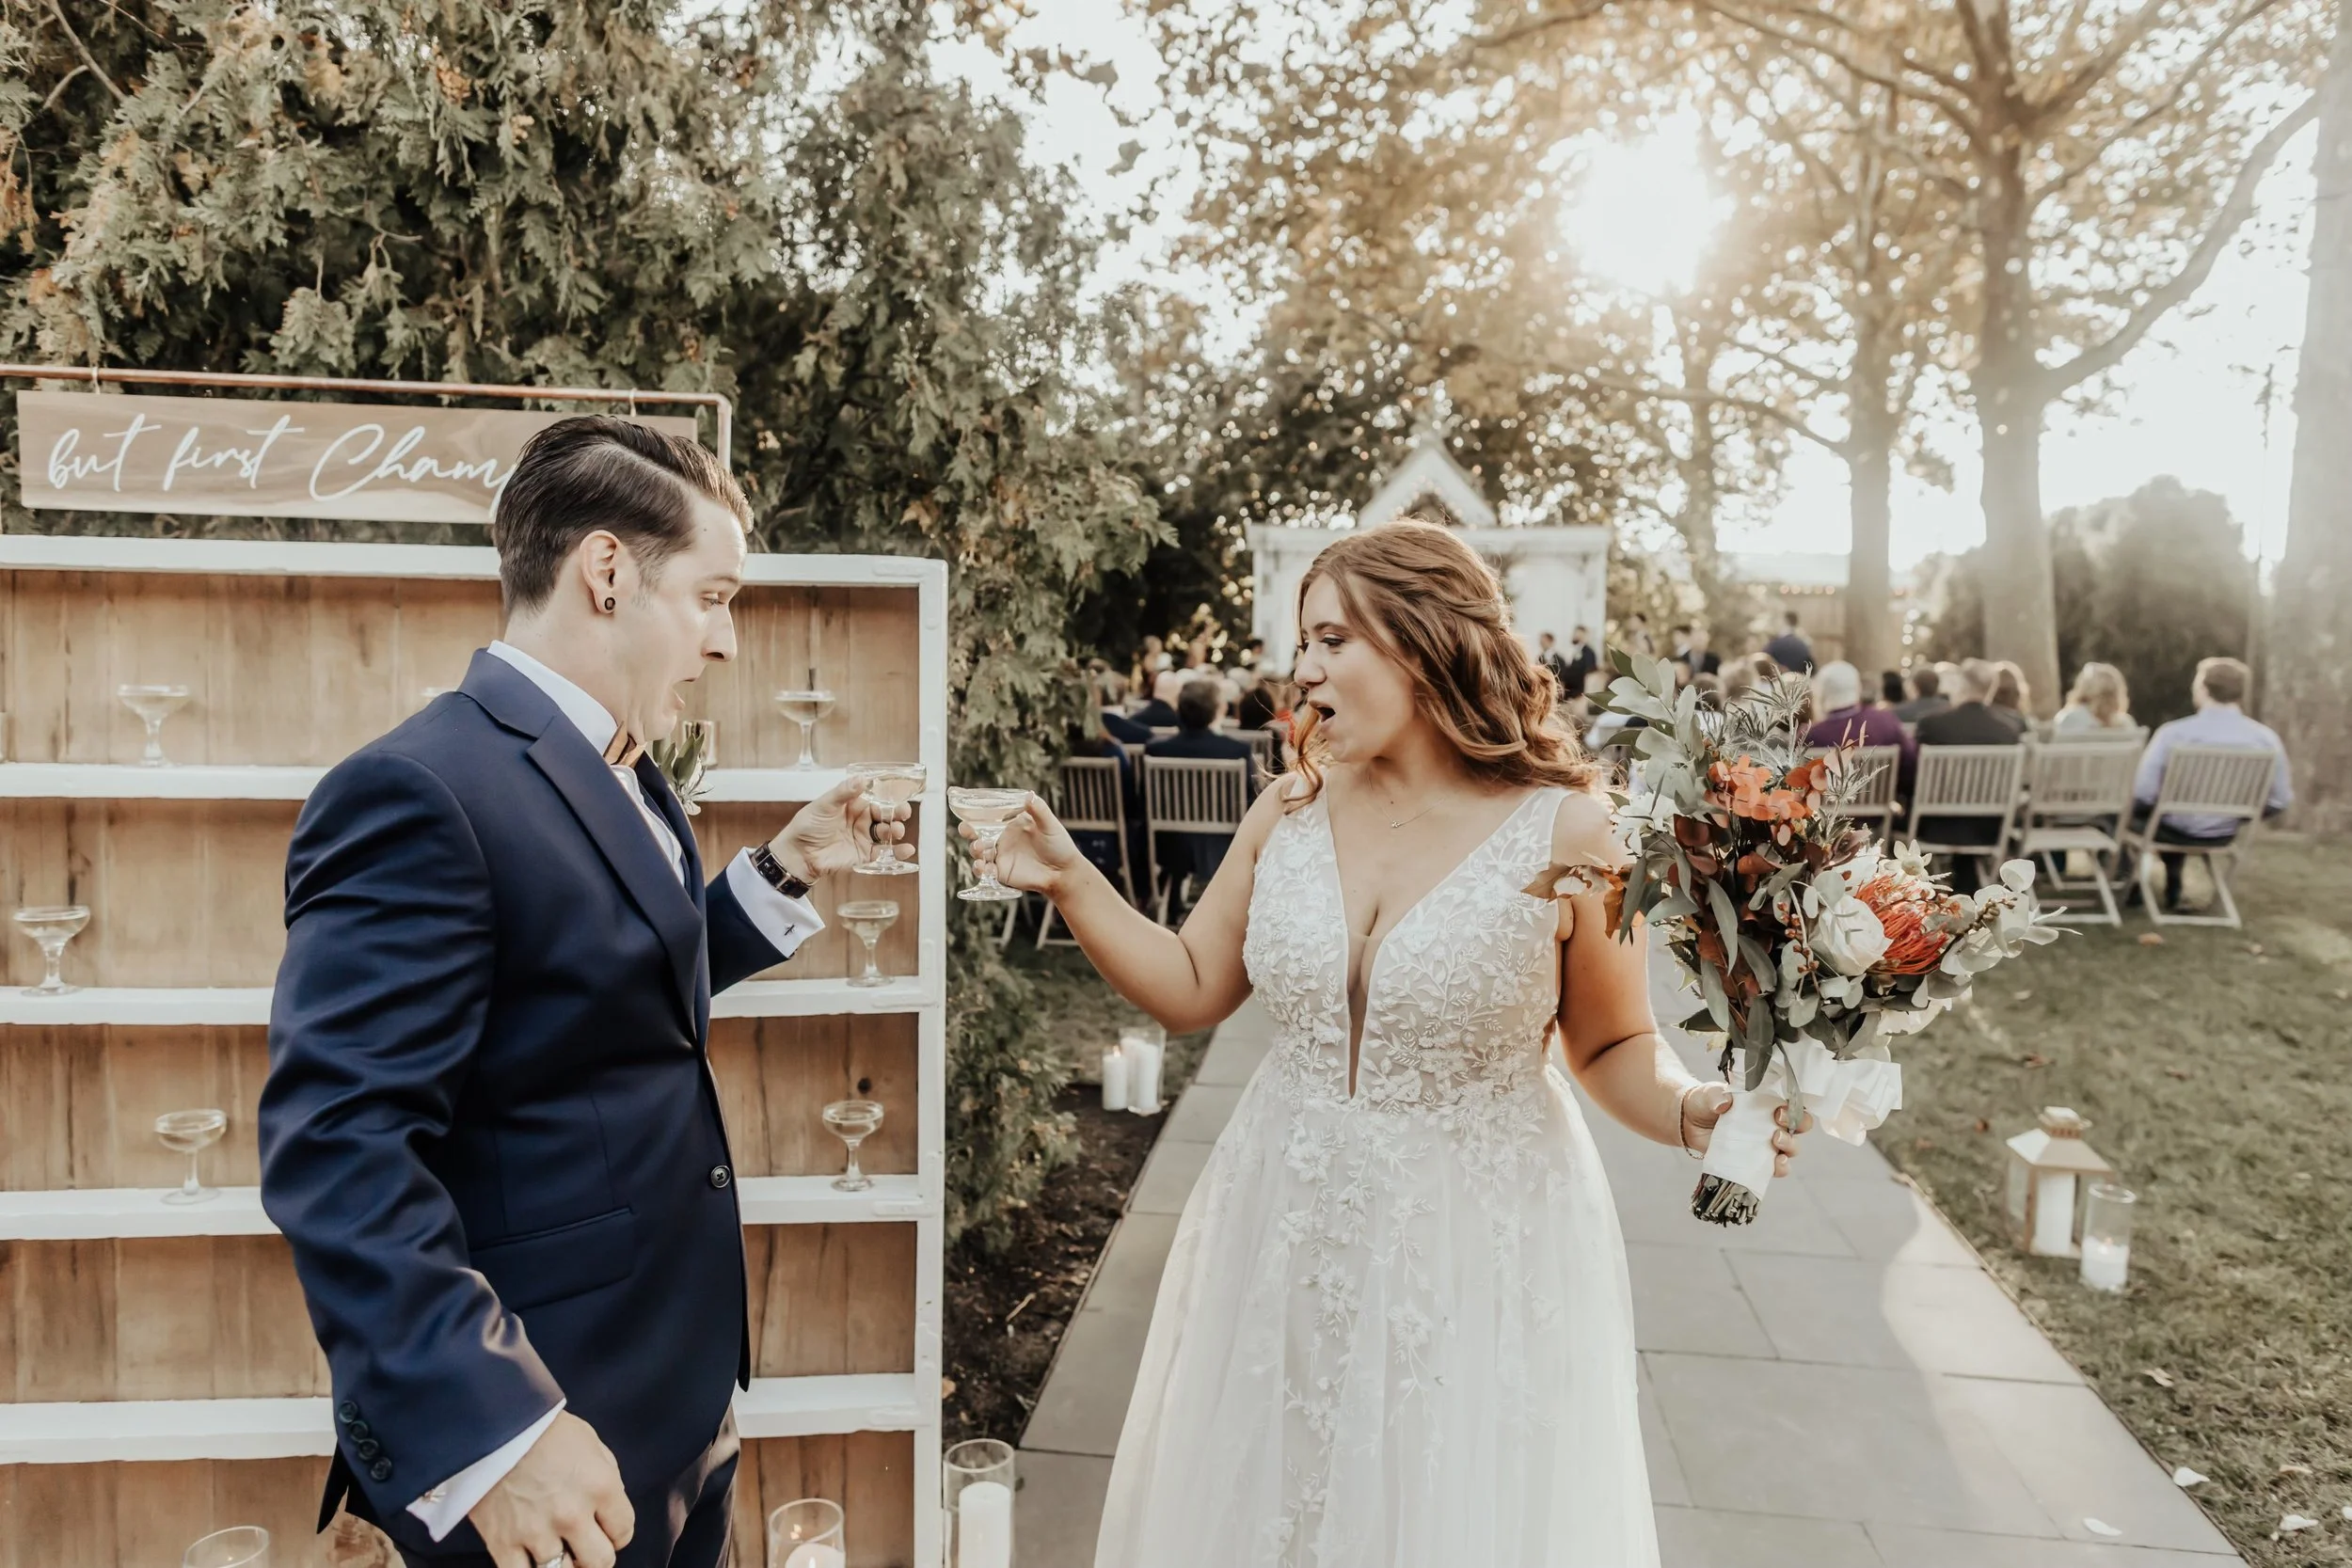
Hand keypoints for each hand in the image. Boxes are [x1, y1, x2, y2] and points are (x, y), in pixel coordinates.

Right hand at [468, 1411, 633, 1567]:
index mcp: (600, 1486)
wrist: (491, 1423)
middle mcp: (573, 1514)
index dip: (617, 1533)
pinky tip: (531, 1560)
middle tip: (585, 1548)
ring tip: (560, 1555)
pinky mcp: (502, 1543)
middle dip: (596, 1557)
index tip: (607, 1531)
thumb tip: (611, 1504)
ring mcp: (537, 1532)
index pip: (624, 1531)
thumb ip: (606, 1475)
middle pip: (600, 1562)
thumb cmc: (542, 1427)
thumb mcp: (589, 1441)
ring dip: (565, 1567)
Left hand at [773, 774, 907, 880]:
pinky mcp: (864, 855)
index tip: (898, 797)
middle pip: (886, 815)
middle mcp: (861, 821)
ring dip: (896, 830)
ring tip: (896, 830)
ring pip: (887, 832)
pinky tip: (906, 849)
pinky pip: (885, 853)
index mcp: (853, 805)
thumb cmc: (807, 826)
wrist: (798, 854)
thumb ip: (844, 792)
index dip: (889, 798)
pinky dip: (897, 852)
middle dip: (897, 814)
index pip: (876, 799)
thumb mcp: (824, 805)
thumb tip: (862, 779)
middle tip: (903, 813)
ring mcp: (863, 838)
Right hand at [960, 793, 1084, 895]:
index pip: (987, 815)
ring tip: (980, 849)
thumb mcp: (1050, 825)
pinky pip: (984, 870)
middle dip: (967, 830)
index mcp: (1009, 823)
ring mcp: (999, 855)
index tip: (962, 805)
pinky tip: (983, 868)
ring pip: (978, 851)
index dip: (973, 811)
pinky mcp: (1000, 872)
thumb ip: (1038, 810)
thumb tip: (1029, 794)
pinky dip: (980, 869)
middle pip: (976, 832)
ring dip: (974, 849)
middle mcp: (1000, 838)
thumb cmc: (1059, 845)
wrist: (1064, 872)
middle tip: (966, 829)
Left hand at [1679, 1085, 1810, 1176]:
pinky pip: (1775, 1168)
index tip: (1779, 1111)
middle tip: (1777, 1127)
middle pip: (1799, 1126)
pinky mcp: (1755, 1160)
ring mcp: (1764, 1143)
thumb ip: (1716, 1095)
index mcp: (1766, 1103)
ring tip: (1775, 1142)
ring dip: (1789, 1147)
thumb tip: (1724, 1104)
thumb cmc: (1705, 1102)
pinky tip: (1775, 1164)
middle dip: (1797, 1126)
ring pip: (1791, 1149)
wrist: (1689, 1122)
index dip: (1794, 1108)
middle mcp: (1771, 1123)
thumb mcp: (1710, 1094)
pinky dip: (1779, 1168)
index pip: (1792, 1103)